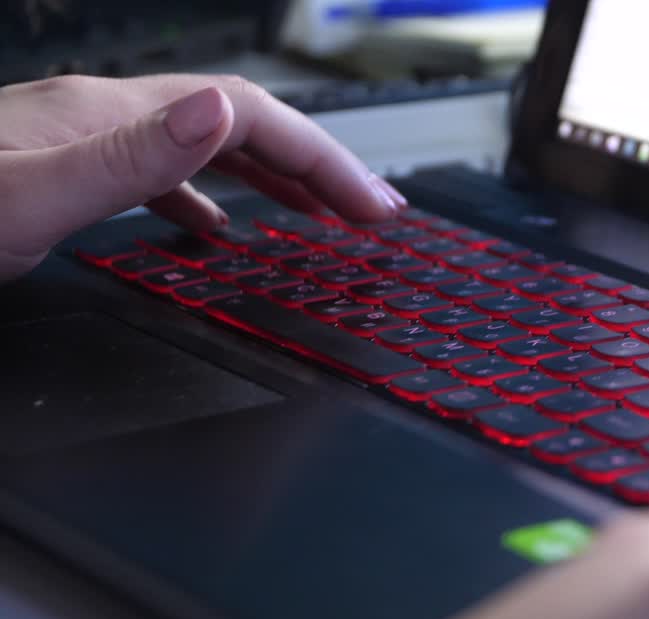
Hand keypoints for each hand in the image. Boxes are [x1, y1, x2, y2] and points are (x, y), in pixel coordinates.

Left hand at [0, 74, 407, 282]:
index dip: (324, 161)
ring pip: (208, 148)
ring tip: (326, 219)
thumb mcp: (23, 201)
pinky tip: (220, 232)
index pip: (248, 120)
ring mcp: (83, 144)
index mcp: (108, 117)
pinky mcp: (63, 175)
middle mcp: (103, 119)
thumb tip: (217, 118)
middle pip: (240, 126)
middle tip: (375, 216)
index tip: (374, 209)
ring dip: (277, 181)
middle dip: (319, 168)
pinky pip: (164, 179)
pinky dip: (213, 202)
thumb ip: (126, 163)